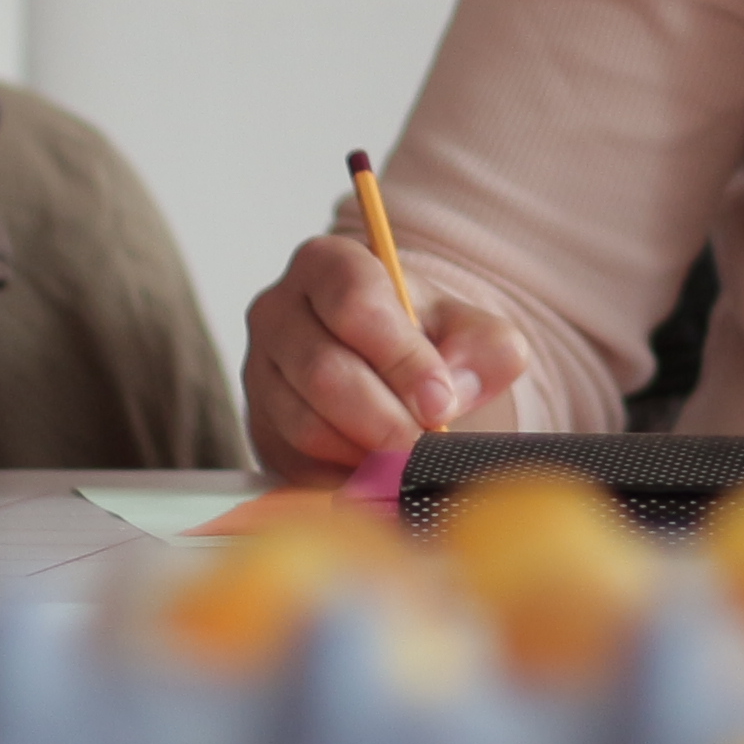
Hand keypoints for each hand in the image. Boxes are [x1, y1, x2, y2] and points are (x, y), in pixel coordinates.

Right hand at [238, 234, 525, 472]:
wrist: (394, 370)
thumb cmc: (427, 339)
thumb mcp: (469, 327)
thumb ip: (484, 346)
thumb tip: (455, 389)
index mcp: (327, 264)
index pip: (355, 304)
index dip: (401, 358)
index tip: (440, 401)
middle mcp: (279, 312)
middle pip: (323, 371)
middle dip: (384, 418)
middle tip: (426, 446)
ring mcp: (259, 372)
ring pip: (305, 424)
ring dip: (364, 452)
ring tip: (409, 462)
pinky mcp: (260, 427)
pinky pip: (294, 464)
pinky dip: (341, 479)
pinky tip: (379, 479)